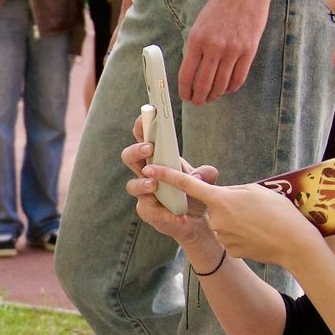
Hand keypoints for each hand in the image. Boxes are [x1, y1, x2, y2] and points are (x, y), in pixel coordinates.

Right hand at [121, 126, 224, 257]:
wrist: (195, 220)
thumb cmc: (193, 193)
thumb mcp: (204, 181)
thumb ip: (206, 174)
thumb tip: (203, 173)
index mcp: (157, 158)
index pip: (143, 138)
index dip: (141, 125)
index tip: (146, 115)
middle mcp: (146, 173)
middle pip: (129, 157)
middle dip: (136, 150)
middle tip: (149, 148)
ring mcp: (144, 192)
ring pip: (132, 185)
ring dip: (142, 183)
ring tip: (154, 185)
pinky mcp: (147, 211)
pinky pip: (150, 211)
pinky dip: (166, 215)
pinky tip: (180, 217)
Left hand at [169, 166, 325, 271]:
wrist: (294, 245)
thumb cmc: (279, 213)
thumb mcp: (255, 191)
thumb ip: (231, 191)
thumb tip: (220, 195)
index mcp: (220, 199)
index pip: (188, 185)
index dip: (167, 175)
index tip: (151, 168)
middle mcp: (215, 218)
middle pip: (213, 206)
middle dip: (226, 204)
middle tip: (251, 208)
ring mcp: (221, 236)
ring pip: (222, 222)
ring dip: (235, 220)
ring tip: (258, 222)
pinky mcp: (229, 249)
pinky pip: (230, 236)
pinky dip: (241, 234)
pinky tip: (257, 235)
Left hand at [178, 0, 270, 104]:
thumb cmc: (221, 4)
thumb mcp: (200, 24)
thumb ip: (195, 47)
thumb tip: (192, 72)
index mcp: (196, 40)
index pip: (187, 75)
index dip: (185, 91)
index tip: (185, 97)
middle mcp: (213, 47)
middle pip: (204, 84)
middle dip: (199, 98)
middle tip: (198, 102)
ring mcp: (233, 50)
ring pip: (221, 85)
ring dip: (215, 95)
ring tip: (211, 97)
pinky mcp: (249, 51)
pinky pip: (238, 78)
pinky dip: (231, 87)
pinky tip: (227, 88)